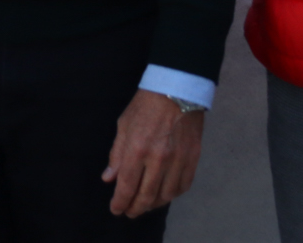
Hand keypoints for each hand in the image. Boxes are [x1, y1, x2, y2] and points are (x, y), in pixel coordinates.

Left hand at [101, 90, 202, 217]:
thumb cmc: (145, 105)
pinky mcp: (193, 158)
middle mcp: (159, 159)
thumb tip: (109, 178)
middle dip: (135, 208)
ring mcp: (178, 160)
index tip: (116, 209)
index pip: (127, 186)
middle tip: (129, 212)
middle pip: (147, 195)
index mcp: (137, 149)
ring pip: (166, 195)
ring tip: (145, 205)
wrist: (177, 90)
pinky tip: (165, 194)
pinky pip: (183, 185)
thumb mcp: (124, 125)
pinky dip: (173, 195)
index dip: (120, 202)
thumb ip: (117, 154)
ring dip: (154, 204)